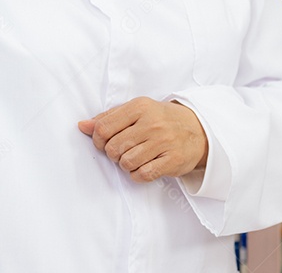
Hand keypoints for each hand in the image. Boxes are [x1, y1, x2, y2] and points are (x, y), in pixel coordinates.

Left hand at [78, 97, 207, 182]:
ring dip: (127, 164)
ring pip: (126, 162)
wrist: (199, 130)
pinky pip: (142, 174)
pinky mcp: (171, 160)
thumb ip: (109, 118)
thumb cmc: (162, 120)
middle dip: (114, 154)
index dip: (98, 140)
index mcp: (140, 106)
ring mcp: (163, 142)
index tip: (105, 143)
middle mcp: (151, 123)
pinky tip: (145, 166)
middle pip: (113, 148)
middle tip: (124, 150)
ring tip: (136, 157)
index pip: (103, 128)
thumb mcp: (138, 111)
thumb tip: (82, 126)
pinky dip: (138, 174)